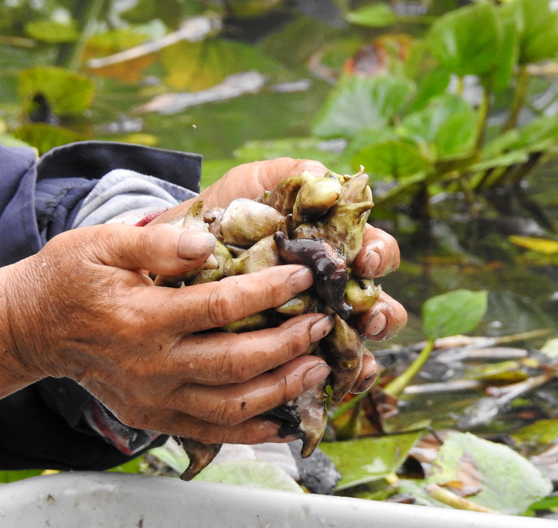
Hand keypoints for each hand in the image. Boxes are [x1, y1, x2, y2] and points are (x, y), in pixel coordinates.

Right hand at [5, 223, 333, 444]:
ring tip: (317, 369)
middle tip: (323, 325)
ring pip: (230, 405)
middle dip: (289, 344)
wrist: (32, 328)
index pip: (221, 306)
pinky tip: (283, 421)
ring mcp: (153, 397)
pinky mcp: (153, 416)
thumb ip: (157, 243)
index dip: (269, 290)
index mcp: (143, 317)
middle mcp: (152, 365)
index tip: (303, 274)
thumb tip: (208, 241)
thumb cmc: (70, 279)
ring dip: (282, 390)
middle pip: (236, 362)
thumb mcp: (102, 243)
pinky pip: (210, 433)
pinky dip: (251, 431)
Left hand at [149, 158, 407, 392]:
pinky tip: (342, 382)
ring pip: (357, 340)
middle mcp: (332, 284)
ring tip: (357, 354)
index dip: (378, 255)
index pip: (373, 249)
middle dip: (381, 310)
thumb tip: (324, 180)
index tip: (366, 261)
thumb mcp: (254, 183)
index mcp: (333, 244)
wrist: (176, 250)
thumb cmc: (226, 210)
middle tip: (368, 315)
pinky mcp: (289, 350)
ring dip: (364, 349)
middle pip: (375, 300)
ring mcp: (314, 319)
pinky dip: (340, 378)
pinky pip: (324, 370)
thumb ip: (289, 174)